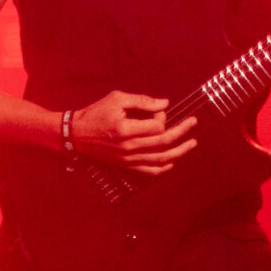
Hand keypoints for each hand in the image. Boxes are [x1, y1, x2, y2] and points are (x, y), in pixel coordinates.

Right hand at [67, 89, 196, 175]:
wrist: (77, 134)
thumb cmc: (96, 113)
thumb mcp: (117, 99)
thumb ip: (142, 101)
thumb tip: (165, 104)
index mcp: (125, 130)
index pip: (156, 126)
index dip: (163, 117)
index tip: (159, 110)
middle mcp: (128, 147)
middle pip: (163, 142)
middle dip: (182, 132)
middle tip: (193, 123)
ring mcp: (128, 159)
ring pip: (161, 159)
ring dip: (180, 151)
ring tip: (192, 144)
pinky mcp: (126, 165)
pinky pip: (150, 171)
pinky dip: (164, 168)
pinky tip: (173, 161)